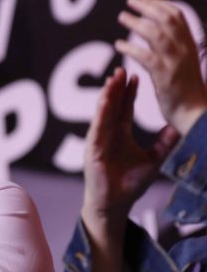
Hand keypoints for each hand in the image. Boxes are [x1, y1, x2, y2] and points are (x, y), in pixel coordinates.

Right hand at [82, 68, 178, 224]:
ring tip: (112, 78)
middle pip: (112, 106)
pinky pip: (97, 127)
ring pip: (103, 113)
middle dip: (117, 87)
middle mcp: (107, 135)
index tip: (134, 75)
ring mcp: (98, 141)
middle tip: (121, 68)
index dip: (129, 92)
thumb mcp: (155, 160)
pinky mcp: (93, 149)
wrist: (115, 203)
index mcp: (120, 135)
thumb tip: (179, 127)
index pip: (124, 109)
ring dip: (107, 95)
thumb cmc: (130, 185)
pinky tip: (105, 100)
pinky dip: (101, 113)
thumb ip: (165, 143)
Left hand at [116, 0, 206, 134]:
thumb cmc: (187, 93)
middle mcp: (184, 49)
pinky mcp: (164, 76)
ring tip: (122, 17)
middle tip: (130, 1)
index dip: (160, 4)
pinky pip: (145, 56)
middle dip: (148, 6)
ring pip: (156, 34)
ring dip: (137, 22)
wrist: (196, 114)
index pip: (177, 16)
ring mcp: (175, 61)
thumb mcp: (184, 65)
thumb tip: (159, 38)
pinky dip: (131, 48)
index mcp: (190, 45)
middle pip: (166, 19)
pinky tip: (118, 44)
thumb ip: (174, 50)